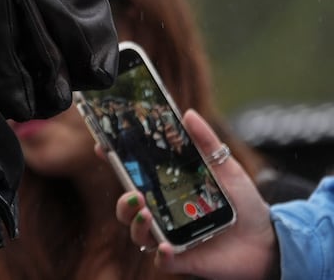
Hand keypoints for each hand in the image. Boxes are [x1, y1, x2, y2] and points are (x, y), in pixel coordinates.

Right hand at [113, 109, 279, 278]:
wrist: (271, 242)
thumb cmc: (246, 205)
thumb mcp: (227, 169)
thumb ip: (207, 143)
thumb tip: (188, 113)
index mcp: (168, 189)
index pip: (134, 175)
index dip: (115, 161)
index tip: (103, 147)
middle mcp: (164, 213)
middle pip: (128, 207)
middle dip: (122, 201)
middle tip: (133, 193)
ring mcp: (171, 236)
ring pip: (137, 232)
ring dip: (135, 223)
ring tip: (146, 212)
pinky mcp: (184, 260)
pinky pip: (162, 260)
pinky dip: (161, 254)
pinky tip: (167, 246)